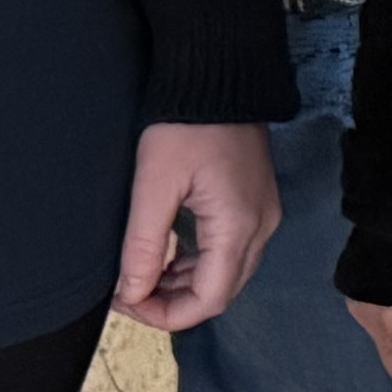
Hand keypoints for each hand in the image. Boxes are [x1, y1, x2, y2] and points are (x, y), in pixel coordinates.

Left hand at [117, 120, 280, 332]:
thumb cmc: (184, 125)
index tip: (127, 304)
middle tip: (129, 293)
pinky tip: (169, 255)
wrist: (218, 76)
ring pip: (227, 274)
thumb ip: (143, 246)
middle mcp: (261, 228)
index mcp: (238, 227)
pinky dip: (199, 263)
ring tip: (142, 276)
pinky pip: (231, 250)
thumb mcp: (154, 186)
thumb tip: (130, 295)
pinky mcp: (256, 203)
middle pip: (221, 292)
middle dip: (173, 303)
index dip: (166, 316)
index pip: (209, 300)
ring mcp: (264, 215)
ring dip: (185, 285)